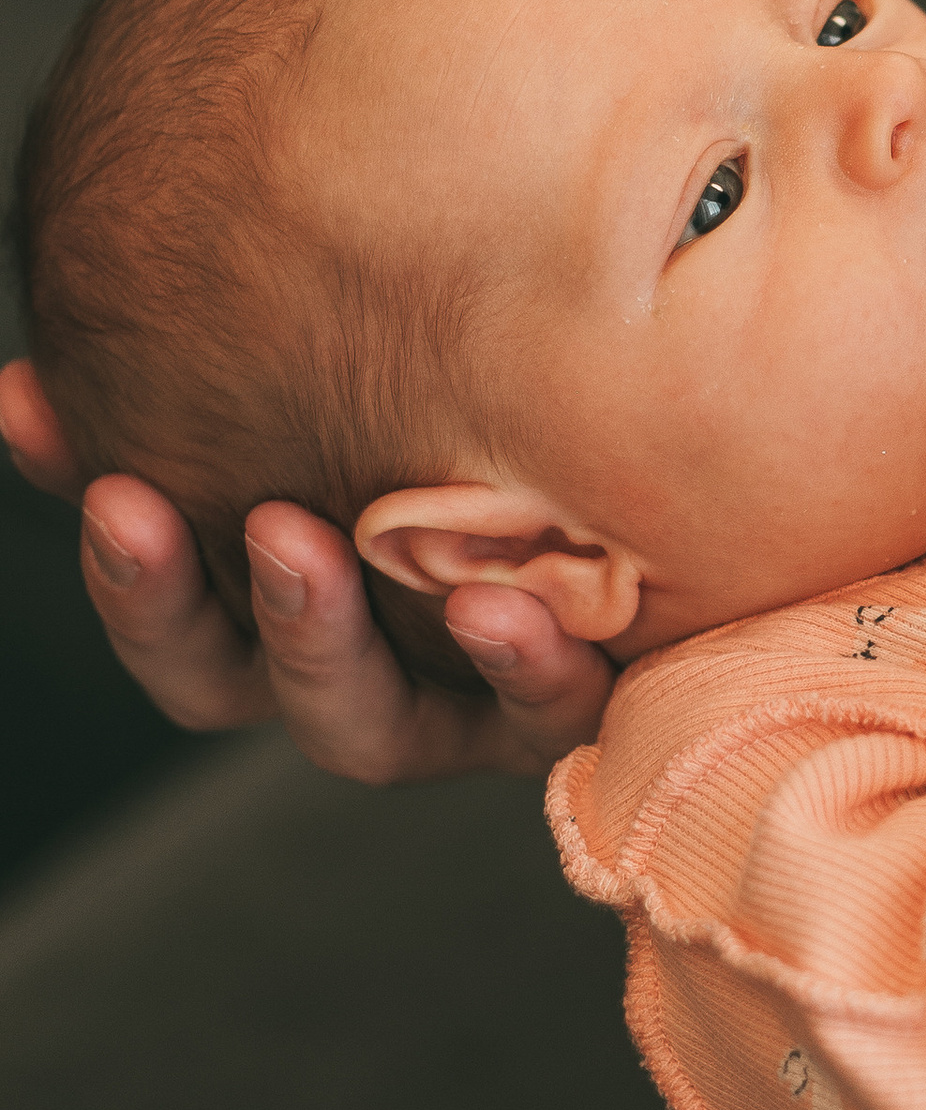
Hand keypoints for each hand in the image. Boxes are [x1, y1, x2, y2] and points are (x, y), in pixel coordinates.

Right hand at [1, 357, 613, 782]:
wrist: (676, 490)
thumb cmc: (487, 443)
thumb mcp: (350, 415)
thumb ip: (206, 407)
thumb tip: (26, 387)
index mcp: (295, 622)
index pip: (173, 621)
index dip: (125, 568)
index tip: (70, 444)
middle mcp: (365, 683)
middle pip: (246, 684)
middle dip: (187, 597)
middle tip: (182, 507)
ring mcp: (463, 708)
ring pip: (370, 722)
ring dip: (326, 638)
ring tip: (311, 544)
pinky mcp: (575, 705)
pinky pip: (547, 710)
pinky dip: (523, 666)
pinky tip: (507, 606)